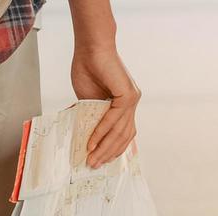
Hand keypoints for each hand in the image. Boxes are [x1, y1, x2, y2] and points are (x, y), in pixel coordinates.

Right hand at [71, 45, 140, 167]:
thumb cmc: (88, 70)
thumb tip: (85, 135)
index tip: (100, 161)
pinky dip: (102, 132)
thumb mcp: (88, 100)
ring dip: (104, 147)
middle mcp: (131, 102)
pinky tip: (92, 142)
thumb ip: (92, 116)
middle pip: (124, 136)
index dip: (113, 149)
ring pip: (120, 130)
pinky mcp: (127, 94)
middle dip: (107, 153)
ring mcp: (132, 98)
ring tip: (91, 158)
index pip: (124, 132)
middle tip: (93, 165)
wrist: (91, 49)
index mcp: (124, 103)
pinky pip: (114, 119)